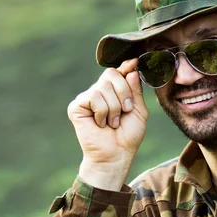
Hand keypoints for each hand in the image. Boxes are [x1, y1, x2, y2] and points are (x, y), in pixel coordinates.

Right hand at [67, 59, 148, 189]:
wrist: (116, 155)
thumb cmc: (128, 136)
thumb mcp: (139, 111)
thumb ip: (135, 90)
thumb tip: (131, 68)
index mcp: (115, 91)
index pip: (119, 72)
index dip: (126, 66)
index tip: (134, 62)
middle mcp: (100, 92)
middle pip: (112, 74)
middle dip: (124, 93)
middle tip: (126, 111)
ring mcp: (87, 98)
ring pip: (103, 87)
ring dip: (114, 108)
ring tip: (112, 122)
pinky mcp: (77, 106)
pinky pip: (93, 97)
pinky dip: (102, 112)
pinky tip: (100, 123)